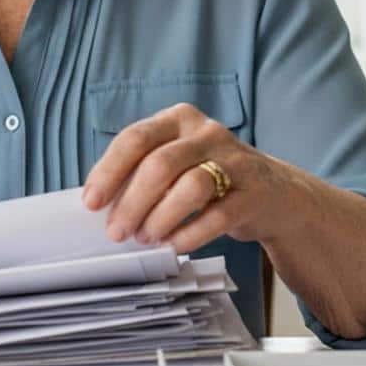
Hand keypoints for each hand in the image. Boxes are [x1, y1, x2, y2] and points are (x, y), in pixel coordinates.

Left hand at [82, 103, 297, 253]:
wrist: (274, 193)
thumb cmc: (209, 176)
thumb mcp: (176, 162)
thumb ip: (141, 172)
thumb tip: (99, 202)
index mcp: (178, 119)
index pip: (135, 138)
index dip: (109, 171)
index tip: (91, 203)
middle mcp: (207, 132)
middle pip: (160, 164)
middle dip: (132, 202)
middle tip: (117, 232)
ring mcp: (235, 160)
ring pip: (190, 186)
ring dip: (160, 217)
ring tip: (146, 238)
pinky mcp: (254, 193)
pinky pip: (218, 215)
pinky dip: (190, 234)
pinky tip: (174, 246)